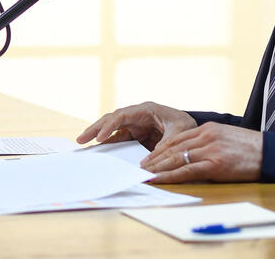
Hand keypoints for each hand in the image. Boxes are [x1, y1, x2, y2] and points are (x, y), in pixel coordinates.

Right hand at [76, 102, 196, 151]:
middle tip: (81, 140)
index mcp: (146, 109)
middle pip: (112, 120)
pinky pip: (119, 140)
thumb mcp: (179, 133)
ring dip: (98, 137)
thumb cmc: (187, 126)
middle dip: (96, 128)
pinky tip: (99, 153)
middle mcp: (137, 116)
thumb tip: (147, 164)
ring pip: (112, 130)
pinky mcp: (136, 136)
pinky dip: (108, 145)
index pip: (122, 115)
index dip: (109, 125)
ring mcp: (135, 125)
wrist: (193, 130)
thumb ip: (164, 146)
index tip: (99, 137)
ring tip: (83, 146)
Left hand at [141, 122, 261, 182]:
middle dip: (154, 158)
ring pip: (176, 158)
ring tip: (145, 174)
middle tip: (141, 166)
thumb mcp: (227, 137)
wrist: (270, 152)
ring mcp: (210, 149)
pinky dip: (170, 176)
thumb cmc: (251, 148)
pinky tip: (159, 179)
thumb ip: (209, 141)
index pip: (177, 138)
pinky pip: (187, 171)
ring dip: (158, 167)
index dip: (161, 148)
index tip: (149, 156)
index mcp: (208, 128)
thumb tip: (193, 152)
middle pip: (173, 147)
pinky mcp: (215, 164)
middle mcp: (206, 136)